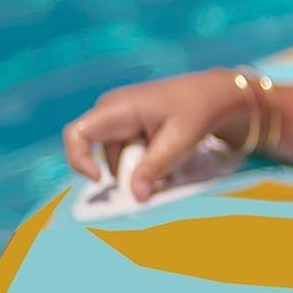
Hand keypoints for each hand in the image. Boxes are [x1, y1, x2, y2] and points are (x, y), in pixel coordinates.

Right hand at [61, 69, 240, 200]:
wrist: (216, 95)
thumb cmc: (198, 110)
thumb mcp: (178, 142)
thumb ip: (154, 169)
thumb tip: (134, 196)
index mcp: (117, 108)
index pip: (77, 134)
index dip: (80, 161)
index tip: (101, 181)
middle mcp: (112, 111)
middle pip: (99, 152)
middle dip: (123, 171)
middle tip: (155, 177)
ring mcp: (120, 119)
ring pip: (115, 158)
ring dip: (137, 169)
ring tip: (169, 164)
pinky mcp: (130, 127)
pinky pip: (127, 154)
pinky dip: (143, 164)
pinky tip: (166, 159)